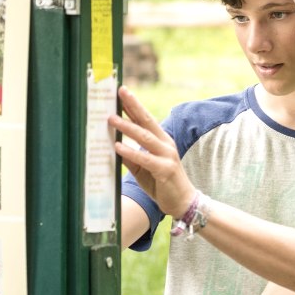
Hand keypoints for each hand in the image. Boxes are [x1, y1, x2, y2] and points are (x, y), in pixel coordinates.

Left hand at [108, 86, 196, 215]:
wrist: (183, 202)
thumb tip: (112, 145)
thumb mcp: (142, 168)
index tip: (121, 92)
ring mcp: (167, 155)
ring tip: (111, 119)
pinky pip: (145, 159)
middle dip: (132, 105)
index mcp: (160, 140)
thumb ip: (130, 156)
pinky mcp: (165, 170)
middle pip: (146, 120)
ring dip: (127, 127)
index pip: (144, 119)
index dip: (133, 105)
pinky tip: (118, 147)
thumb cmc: (161, 183)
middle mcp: (165, 143)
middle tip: (119, 92)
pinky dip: (131, 152)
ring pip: (144, 137)